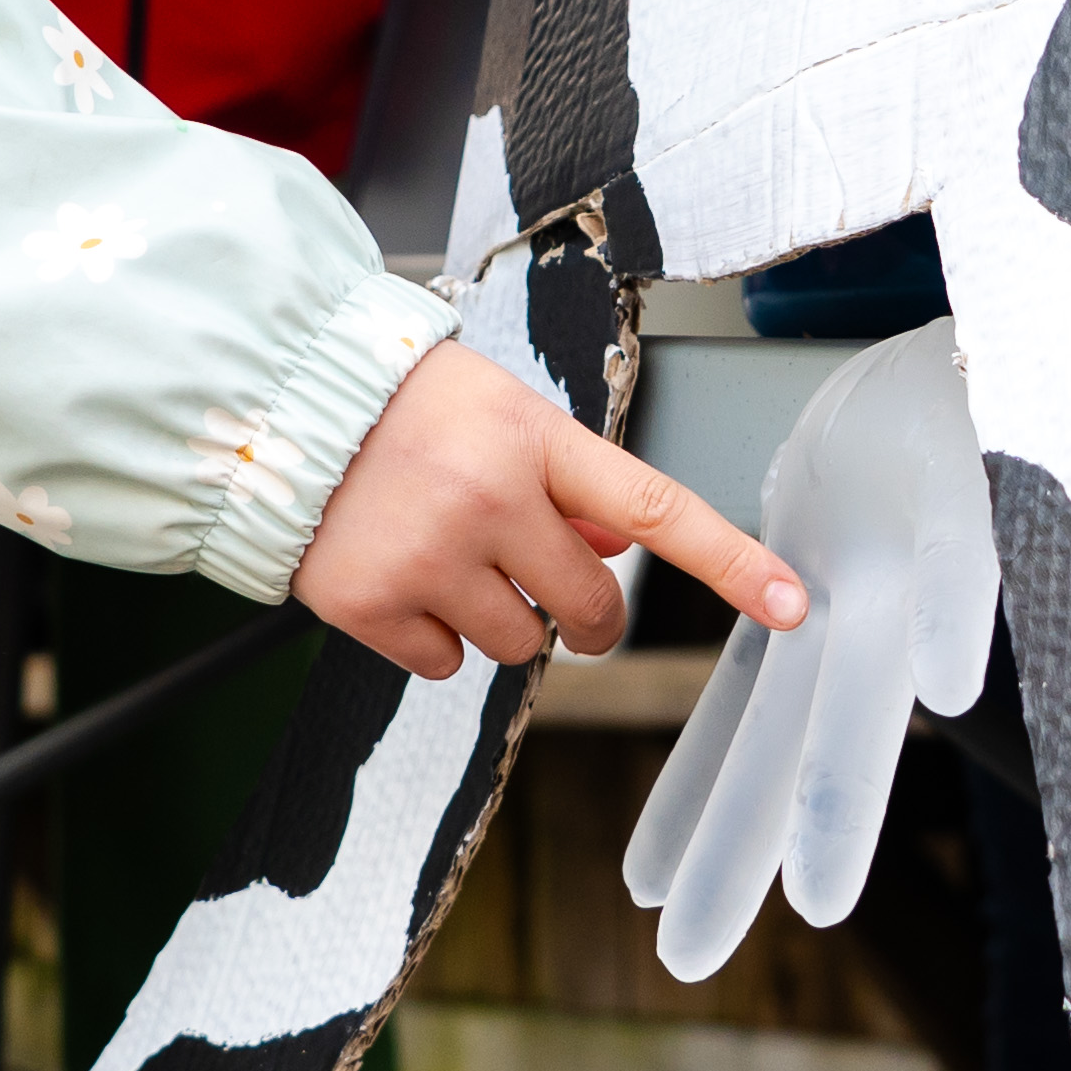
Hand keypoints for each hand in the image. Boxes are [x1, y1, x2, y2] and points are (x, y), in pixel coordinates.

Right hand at [291, 340, 803, 680]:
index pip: (658, 511)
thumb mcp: (501, 414)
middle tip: (540, 576)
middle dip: (582, 612)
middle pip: (592, 610)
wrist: (278, 405)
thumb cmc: (403, 405)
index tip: (792, 604)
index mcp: (535, 441)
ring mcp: (430, 558)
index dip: (731, 562)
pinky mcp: (372, 606)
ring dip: (497, 617)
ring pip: (518, 645)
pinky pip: (444, 666)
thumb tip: (616, 552)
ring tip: (444, 552)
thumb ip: (564, 481)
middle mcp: (489, 500)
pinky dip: (430, 636)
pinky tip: (400, 575)